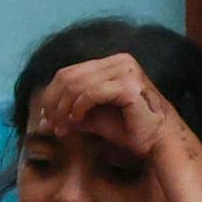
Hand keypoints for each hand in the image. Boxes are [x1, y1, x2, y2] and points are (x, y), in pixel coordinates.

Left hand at [35, 53, 200, 168]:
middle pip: (69, 76)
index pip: (69, 72)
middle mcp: (120, 60)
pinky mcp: (129, 85)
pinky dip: (77, 108)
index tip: (46, 117)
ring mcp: (126, 70)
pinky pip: (91, 93)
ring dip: (63, 108)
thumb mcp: (93, 119)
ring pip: (77, 84)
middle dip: (54, 102)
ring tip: (62, 127)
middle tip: (50, 123)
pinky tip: (75, 121)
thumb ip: (70, 114)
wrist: (158, 141)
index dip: (52, 94)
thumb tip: (43, 121)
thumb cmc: (129, 129)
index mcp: (112, 63)